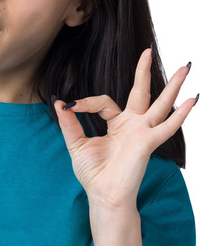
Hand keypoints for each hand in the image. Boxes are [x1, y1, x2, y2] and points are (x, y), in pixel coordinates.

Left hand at [53, 48, 195, 211]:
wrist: (103, 195)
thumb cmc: (93, 173)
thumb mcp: (76, 144)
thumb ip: (69, 124)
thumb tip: (59, 102)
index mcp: (116, 124)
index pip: (104, 102)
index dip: (86, 102)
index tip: (70, 107)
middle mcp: (132, 125)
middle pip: (141, 92)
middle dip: (143, 72)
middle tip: (146, 50)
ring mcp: (143, 132)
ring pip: (160, 104)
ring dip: (172, 86)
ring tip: (186, 66)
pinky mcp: (148, 142)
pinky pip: (167, 126)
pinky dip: (181, 114)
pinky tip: (193, 99)